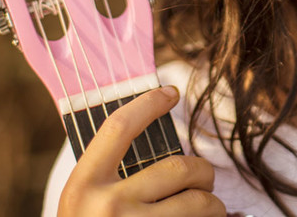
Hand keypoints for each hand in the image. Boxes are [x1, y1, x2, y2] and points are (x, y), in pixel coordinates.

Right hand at [58, 86, 225, 215]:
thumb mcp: (84, 202)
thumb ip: (110, 173)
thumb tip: (152, 127)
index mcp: (84, 187)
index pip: (118, 128)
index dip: (147, 103)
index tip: (169, 93)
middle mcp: (108, 208)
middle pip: (181, 168)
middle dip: (202, 172)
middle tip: (201, 180)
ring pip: (202, 204)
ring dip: (212, 205)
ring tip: (204, 209)